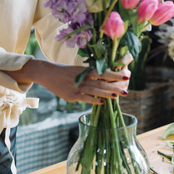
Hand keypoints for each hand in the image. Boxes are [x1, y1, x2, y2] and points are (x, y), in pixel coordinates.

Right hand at [1, 53, 131, 104]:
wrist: (47, 73)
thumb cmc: (65, 71)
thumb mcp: (78, 70)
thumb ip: (90, 75)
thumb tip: (105, 78)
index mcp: (85, 70)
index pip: (103, 72)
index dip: (115, 74)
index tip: (126, 76)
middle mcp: (83, 78)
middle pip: (101, 82)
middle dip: (115, 86)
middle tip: (126, 91)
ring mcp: (78, 87)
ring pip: (95, 90)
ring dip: (107, 94)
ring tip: (117, 96)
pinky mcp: (72, 96)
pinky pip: (85, 98)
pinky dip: (94, 100)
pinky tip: (102, 103)